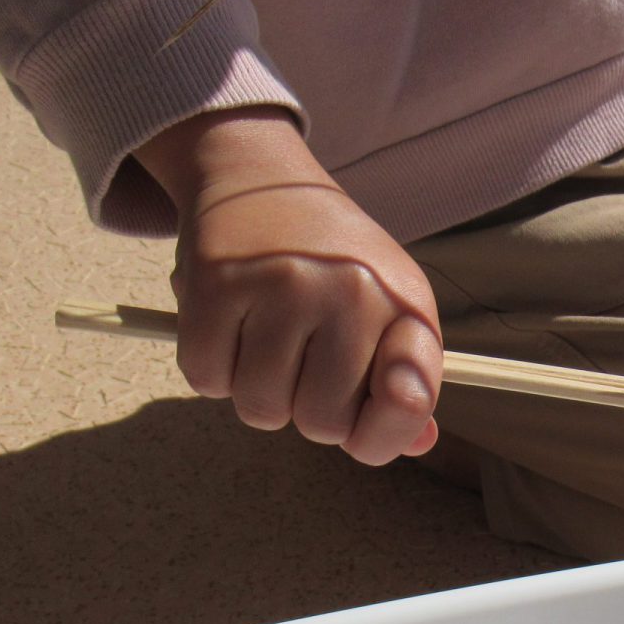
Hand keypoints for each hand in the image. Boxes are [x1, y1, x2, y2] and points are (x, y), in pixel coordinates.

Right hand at [135, 106, 440, 464]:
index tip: (366, 418)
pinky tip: (230, 328)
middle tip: (302, 362)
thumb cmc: (334, 263)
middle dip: (306, 410)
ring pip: (260, 409)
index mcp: (404, 302)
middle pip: (322, 425)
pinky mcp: (217, 283)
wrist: (262, 178)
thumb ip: (405, 378)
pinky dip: (212, 369)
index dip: (385, 428)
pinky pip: (206, 380)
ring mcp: (283, 285)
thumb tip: (417, 444)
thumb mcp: (387, 305)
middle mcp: (350, 291)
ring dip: (255, 393)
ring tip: (266, 338)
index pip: (407, 400)